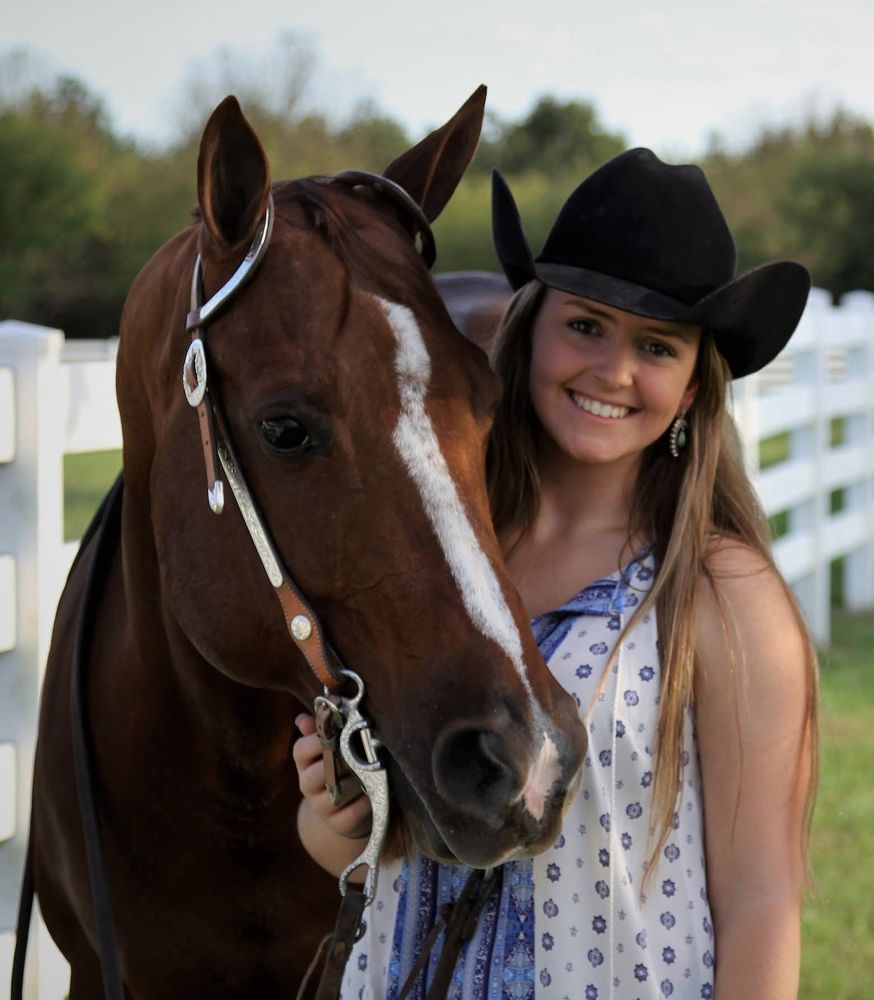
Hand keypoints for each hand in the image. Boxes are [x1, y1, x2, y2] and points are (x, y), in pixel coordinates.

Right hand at [293, 714, 372, 840]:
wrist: (343, 810)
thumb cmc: (340, 767)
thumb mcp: (329, 748)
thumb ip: (319, 730)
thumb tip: (303, 719)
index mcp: (305, 763)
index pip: (300, 750)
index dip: (318, 740)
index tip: (338, 733)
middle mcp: (308, 785)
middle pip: (316, 774)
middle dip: (340, 763)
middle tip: (357, 754)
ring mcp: (322, 807)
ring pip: (336, 794)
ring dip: (355, 782)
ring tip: (369, 773)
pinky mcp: (338, 824)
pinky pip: (352, 813)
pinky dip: (364, 802)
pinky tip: (372, 794)